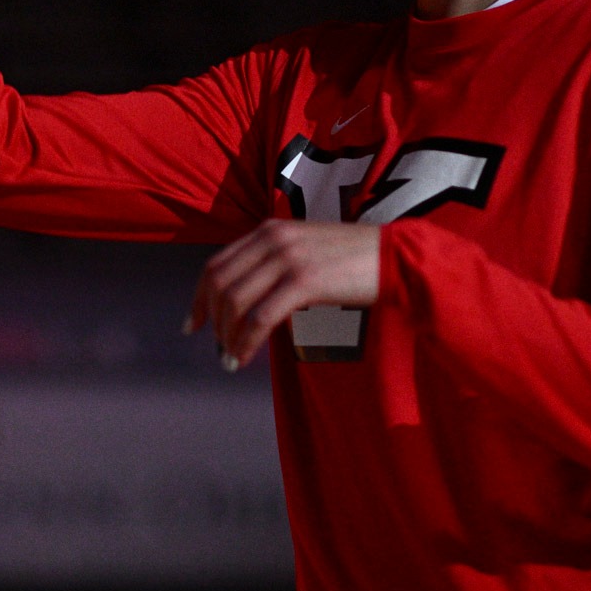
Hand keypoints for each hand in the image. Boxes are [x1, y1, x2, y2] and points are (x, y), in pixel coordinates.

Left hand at [187, 220, 381, 368]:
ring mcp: (287, 258)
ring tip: (230, 360)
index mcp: (268, 231)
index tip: (193, 325)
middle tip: (218, 350)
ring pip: (236, 302)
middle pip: (220, 284)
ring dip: (228, 336)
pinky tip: (245, 357)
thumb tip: (246, 305)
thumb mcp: (305, 253)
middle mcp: (272, 239)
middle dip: (212, 321)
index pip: (216, 264)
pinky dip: (246, 341)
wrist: (397, 258)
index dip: (198, 297)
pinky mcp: (305, 281)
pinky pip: (261, 316)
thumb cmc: (354, 262)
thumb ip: (274, 267)